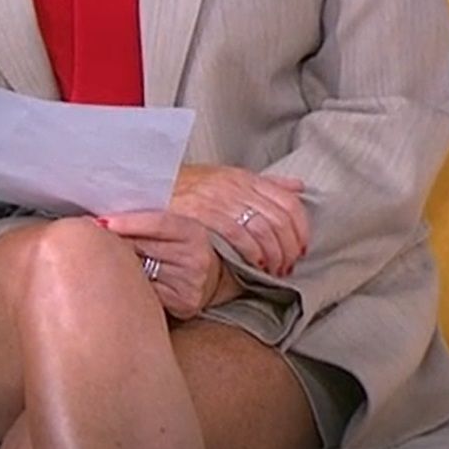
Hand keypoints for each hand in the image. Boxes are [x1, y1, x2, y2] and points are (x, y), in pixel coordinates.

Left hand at [96, 211, 237, 319]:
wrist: (208, 276)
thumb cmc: (177, 246)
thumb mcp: (171, 228)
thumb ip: (143, 222)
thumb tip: (99, 221)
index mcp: (194, 232)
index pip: (157, 224)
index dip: (127, 222)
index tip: (100, 222)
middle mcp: (197, 259)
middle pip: (144, 248)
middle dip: (115, 242)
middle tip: (88, 239)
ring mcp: (191, 285)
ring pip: (141, 272)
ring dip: (117, 266)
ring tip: (101, 261)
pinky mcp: (184, 305)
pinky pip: (145, 293)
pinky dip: (129, 286)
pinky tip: (118, 282)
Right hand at [170, 164, 309, 276]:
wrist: (146, 187)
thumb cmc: (186, 187)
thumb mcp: (227, 178)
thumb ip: (264, 184)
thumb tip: (297, 187)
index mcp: (245, 177)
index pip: (289, 202)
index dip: (301, 229)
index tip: (301, 248)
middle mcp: (235, 186)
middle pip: (279, 220)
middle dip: (289, 248)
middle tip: (287, 266)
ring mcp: (219, 198)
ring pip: (263, 229)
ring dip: (273, 255)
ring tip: (272, 270)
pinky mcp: (202, 212)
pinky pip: (238, 235)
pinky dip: (251, 253)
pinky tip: (253, 265)